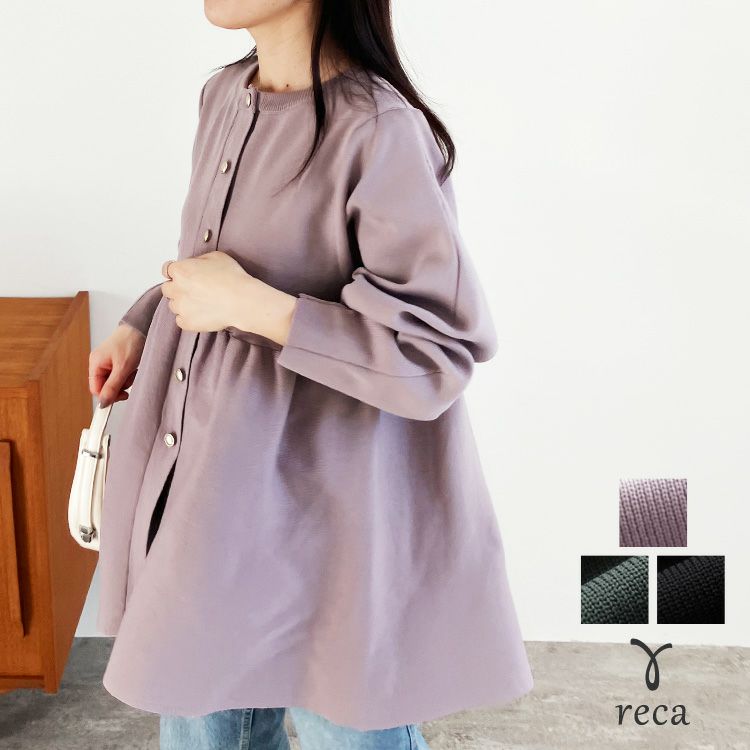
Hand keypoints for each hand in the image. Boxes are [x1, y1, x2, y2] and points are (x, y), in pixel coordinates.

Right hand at [89, 322, 146, 407]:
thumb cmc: (131, 341)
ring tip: (132, 369)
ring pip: (115, 382)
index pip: (96, 389)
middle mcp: (99, 363)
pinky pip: (121, 376)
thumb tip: (103, 402)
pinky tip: (134, 367)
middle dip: (119, 386)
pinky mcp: (118, 362)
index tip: (121, 397)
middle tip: (129, 379)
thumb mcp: (123, 367)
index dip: (107, 395)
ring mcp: (108, 363)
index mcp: (95, 363)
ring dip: (126, 380)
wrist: (143, 327)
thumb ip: (113, 386)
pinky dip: (129, 375)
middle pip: (106, 386)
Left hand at [160, 250, 296, 344]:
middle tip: (193, 290)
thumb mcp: (216, 257)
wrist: (242, 301)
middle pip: (167, 289)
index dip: (174, 272)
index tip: (181, 275)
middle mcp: (176, 289)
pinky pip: (181, 320)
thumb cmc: (232, 278)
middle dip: (177, 288)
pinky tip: (202, 313)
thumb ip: (199, 260)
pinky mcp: (187, 323)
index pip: (166, 269)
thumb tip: (195, 265)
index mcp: (181, 271)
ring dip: (183, 303)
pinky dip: (189, 318)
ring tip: (201, 303)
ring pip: (174, 305)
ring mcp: (181, 308)